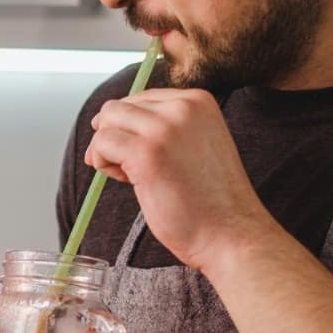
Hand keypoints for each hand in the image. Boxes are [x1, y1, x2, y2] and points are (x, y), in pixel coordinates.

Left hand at [86, 88, 275, 273]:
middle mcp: (182, 107)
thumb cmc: (211, 200)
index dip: (131, 126)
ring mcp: (164, 128)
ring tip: (128, 175)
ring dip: (106, 149)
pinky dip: (103, 162)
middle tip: (127, 168)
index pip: (142, 98)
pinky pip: (102, 143)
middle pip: (119, 107)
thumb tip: (109, 122)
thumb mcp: (196, 145)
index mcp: (198, 101)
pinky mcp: (146, 153)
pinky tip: (126, 180)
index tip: (139, 153)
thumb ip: (166, 128)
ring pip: (106, 121)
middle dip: (114, 136)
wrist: (231, 233)